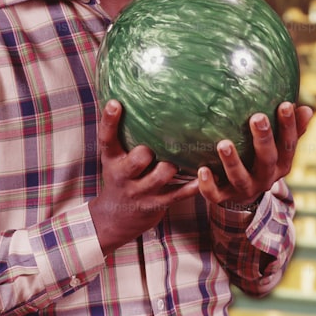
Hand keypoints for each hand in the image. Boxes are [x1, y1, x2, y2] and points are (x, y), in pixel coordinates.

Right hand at [89, 99, 199, 255]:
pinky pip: (179, 194)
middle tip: (153, 146)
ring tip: (183, 157)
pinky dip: (194, 185)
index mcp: (112, 159)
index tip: (116, 103)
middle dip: (148, 151)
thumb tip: (125, 97)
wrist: (115, 218)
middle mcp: (124, 175)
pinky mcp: (158, 204)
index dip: (110, 121)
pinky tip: (208, 174)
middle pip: (137, 160)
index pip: (107, 139)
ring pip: (162, 175)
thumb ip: (122, 134)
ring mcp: (141, 191)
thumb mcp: (114, 158)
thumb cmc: (120, 176)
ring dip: (173, 165)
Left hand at [197, 101, 314, 208]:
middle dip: (263, 139)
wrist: (244, 197)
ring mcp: (245, 189)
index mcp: (281, 164)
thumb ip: (292, 130)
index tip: (285, 104)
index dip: (289, 126)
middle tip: (257, 117)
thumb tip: (308, 109)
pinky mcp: (224, 199)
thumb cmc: (261, 160)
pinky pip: (215, 195)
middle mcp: (266, 178)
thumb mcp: (279, 149)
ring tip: (223, 144)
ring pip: (240, 178)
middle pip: (267, 160)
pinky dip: (207, 185)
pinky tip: (201, 169)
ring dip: (232, 162)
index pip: (289, 145)